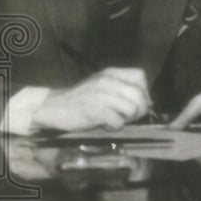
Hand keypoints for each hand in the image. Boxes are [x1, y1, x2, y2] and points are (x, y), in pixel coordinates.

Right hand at [31, 67, 149, 131]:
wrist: (54, 107)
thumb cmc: (80, 99)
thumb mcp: (101, 85)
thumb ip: (121, 88)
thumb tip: (147, 102)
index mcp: (111, 73)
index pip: (140, 76)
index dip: (144, 91)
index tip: (137, 102)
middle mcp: (108, 81)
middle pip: (140, 95)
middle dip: (140, 110)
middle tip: (130, 117)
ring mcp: (102, 95)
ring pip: (132, 108)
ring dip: (127, 119)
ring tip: (116, 120)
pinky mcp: (96, 111)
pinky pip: (118, 121)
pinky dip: (115, 127)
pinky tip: (106, 125)